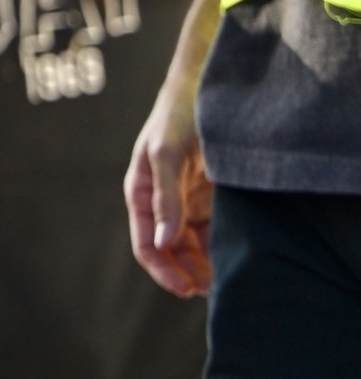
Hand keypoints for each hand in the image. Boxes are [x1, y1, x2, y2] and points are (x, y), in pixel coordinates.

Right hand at [127, 75, 215, 297]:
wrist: (208, 87)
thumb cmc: (178, 116)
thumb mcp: (167, 156)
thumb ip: (165, 199)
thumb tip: (162, 243)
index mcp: (141, 194)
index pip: (146, 244)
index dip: (163, 270)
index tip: (186, 289)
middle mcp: (163, 203)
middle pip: (171, 251)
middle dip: (188, 273)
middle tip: (214, 291)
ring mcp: (187, 201)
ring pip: (193, 246)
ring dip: (205, 265)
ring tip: (228, 280)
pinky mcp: (211, 197)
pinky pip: (213, 231)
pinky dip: (221, 247)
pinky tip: (236, 257)